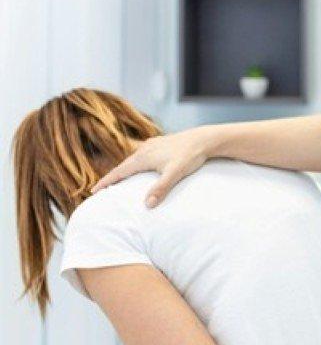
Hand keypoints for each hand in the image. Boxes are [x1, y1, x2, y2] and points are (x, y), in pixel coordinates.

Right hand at [91, 128, 211, 206]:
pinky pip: (143, 155)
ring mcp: (152, 144)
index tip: (93, 191)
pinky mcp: (161, 143)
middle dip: (113, 177)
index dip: (105, 182)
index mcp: (143, 157)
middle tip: (102, 189)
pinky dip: (137, 163)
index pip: (119, 172)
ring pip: (133, 159)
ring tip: (120, 179)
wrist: (203, 139)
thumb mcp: (175, 174)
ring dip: (125, 169)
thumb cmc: (190, 156)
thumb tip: (148, 205)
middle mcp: (144, 149)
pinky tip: (142, 166)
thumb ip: (161, 188)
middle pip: (123, 165)